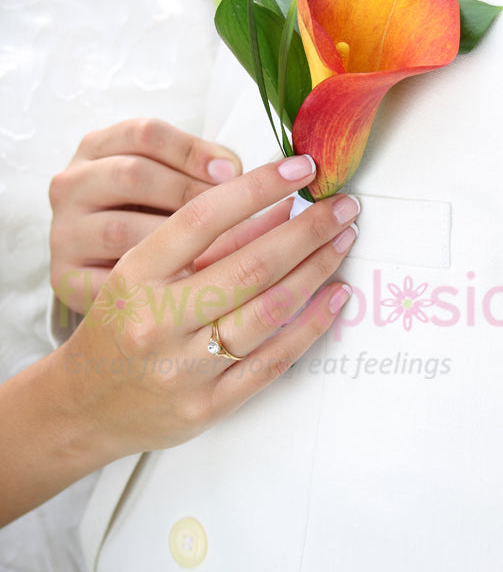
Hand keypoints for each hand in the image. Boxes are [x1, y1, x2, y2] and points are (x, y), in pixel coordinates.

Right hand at [49, 118, 241, 313]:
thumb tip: (232, 174)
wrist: (116, 281)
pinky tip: (183, 285)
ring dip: (171, 241)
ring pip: (120, 229)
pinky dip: (150, 283)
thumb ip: (201, 170)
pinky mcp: (64, 276)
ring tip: (211, 250)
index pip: (144, 134)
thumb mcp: (172, 179)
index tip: (232, 172)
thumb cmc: (154, 215)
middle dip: (187, 192)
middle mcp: (71, 184)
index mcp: (97, 148)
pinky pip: (109, 279)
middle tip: (227, 214)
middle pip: (131, 174)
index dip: (192, 150)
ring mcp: (63, 231)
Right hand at [64, 154, 359, 456]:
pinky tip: (336, 297)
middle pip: (251, 265)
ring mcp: (184, 368)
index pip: (204, 218)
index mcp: (136, 275)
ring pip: (269, 310)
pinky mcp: (206, 407)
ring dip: (317, 270)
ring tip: (344, 240)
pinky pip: (272, 362)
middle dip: (308, 229)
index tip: (300, 167)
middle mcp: (158, 320)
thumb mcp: (140, 272)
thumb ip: (202, 243)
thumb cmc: (119, 324)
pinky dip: (311, 326)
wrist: (84, 404)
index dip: (258, 187)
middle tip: (343, 205)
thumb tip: (278, 207)